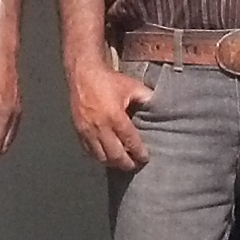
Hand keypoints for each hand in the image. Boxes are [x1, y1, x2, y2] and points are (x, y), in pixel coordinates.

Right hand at [67, 54, 153, 170]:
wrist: (83, 74)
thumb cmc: (109, 80)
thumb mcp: (132, 86)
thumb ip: (147, 98)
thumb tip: (160, 107)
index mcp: (115, 117)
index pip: (130, 142)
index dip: (139, 153)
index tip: (145, 158)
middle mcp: (100, 127)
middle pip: (115, 156)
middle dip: (127, 164)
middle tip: (135, 165)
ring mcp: (87, 131)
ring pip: (101, 158)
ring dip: (113, 163)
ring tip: (122, 162)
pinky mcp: (78, 132)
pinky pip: (89, 152)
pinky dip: (99, 157)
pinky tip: (107, 156)